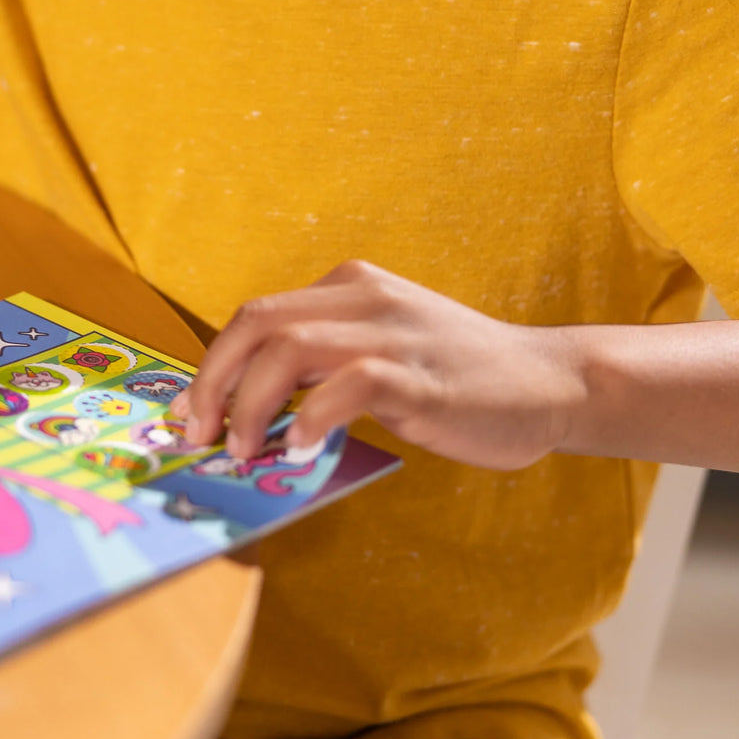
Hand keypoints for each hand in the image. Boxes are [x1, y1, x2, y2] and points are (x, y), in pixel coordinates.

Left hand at [170, 261, 586, 470]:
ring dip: (250, 404)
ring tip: (243, 450)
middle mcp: (363, 297)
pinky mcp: (421, 376)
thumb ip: (320, 366)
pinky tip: (302, 452)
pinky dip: (313, 419)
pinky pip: (350, 386)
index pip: (255, 316)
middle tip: (198, 436)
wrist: (549, 382)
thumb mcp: (377, 351)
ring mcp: (393, 333)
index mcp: (348, 286)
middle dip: (212, 382)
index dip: (211, 366)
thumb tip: (244, 412)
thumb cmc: (453, 377)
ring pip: (290, 347)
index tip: (190, 416)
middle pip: (257, 322)